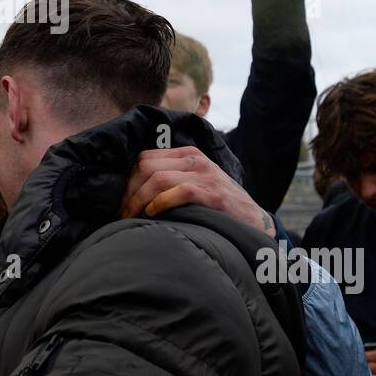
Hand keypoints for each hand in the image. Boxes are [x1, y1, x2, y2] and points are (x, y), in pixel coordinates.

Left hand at [120, 146, 273, 236]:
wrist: (253, 220)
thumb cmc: (218, 205)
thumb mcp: (196, 182)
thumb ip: (172, 178)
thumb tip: (135, 191)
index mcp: (188, 154)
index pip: (145, 158)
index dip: (128, 180)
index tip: (122, 201)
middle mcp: (196, 160)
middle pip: (146, 167)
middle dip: (129, 192)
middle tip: (122, 213)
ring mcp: (205, 175)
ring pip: (158, 179)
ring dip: (138, 200)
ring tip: (131, 218)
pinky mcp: (212, 194)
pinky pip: (178, 192)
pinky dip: (159, 203)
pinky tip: (152, 214)